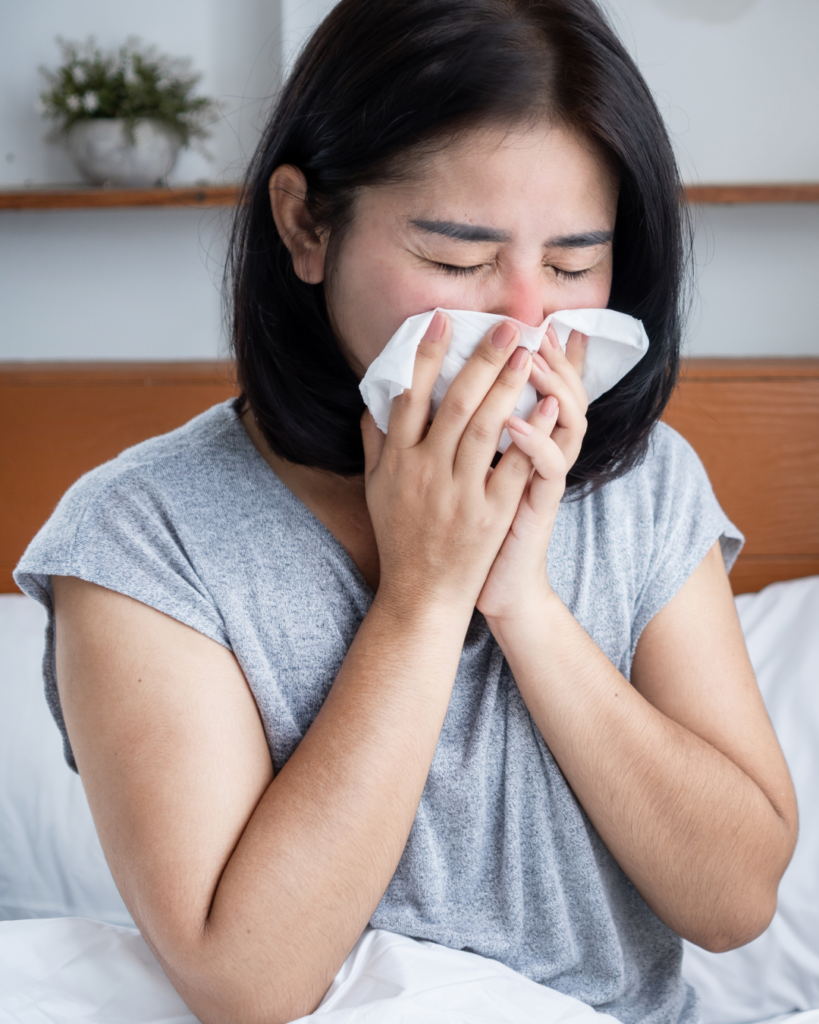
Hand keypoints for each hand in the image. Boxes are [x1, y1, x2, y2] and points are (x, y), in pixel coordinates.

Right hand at [361, 312, 538, 618]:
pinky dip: (531, 436)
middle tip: (505, 325)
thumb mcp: (376, 489)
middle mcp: (425, 473)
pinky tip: (548, 407)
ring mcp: (458, 494)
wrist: (422, 595)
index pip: (410, 397)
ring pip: (483, 430)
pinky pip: (513, 468)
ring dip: (507, 387)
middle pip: (454, 404)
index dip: (425, 355)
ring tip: (527, 352)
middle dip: (480, 360)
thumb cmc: (400, 538)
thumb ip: (375, 442)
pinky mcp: (489, 515)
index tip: (442, 319)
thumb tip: (375, 398)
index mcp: (397, 462)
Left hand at [476, 326, 588, 625]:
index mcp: (523, 443)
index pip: (543, 387)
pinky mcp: (542, 506)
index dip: (546, 354)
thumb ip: (453, 433)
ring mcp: (544, 480)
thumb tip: (420, 393)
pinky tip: (512, 422)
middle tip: (534, 328)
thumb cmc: (464, 529)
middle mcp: (541, 455)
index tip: (536, 321)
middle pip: (563, 393)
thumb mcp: (460, 473)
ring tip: (529, 359)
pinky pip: (549, 468)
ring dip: (550, 387)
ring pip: (567, 421)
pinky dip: (533, 442)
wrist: (476, 589)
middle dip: (551, 358)